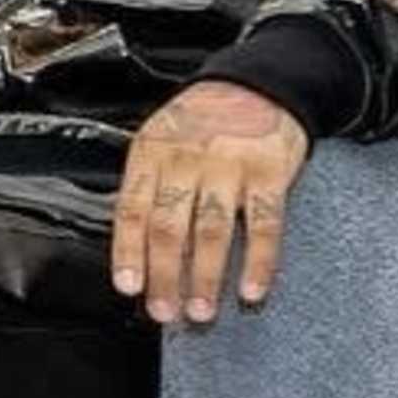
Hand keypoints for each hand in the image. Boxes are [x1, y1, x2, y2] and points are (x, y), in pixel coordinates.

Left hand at [111, 80, 308, 327]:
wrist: (257, 85)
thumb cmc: (202, 122)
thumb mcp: (160, 141)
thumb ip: (148, 187)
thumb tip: (131, 247)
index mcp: (152, 154)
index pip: (132, 209)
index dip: (127, 251)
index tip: (128, 287)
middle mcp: (186, 160)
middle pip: (168, 227)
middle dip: (164, 276)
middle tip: (165, 312)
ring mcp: (229, 166)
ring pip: (211, 230)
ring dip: (205, 277)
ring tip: (202, 311)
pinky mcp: (269, 172)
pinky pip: (264, 224)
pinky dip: (258, 262)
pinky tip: (252, 290)